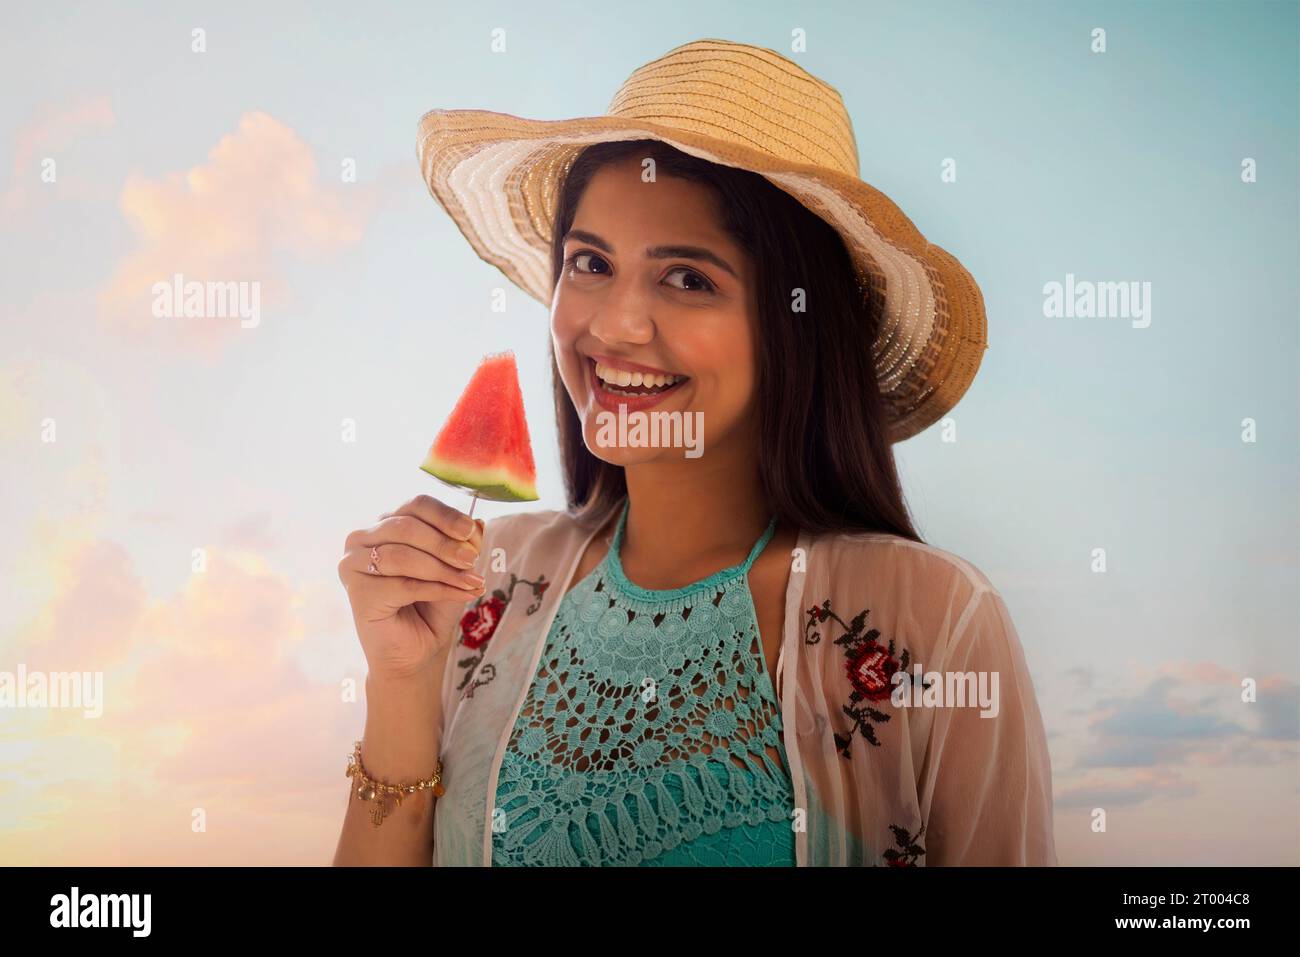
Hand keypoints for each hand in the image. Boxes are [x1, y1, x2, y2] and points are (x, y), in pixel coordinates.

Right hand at [338, 494, 485, 680]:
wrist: (416, 653)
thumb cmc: (431, 607)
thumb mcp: (454, 569)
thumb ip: (463, 545)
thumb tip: (478, 522)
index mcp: (386, 525)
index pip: (416, 505)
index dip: (446, 516)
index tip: (471, 532)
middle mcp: (363, 539)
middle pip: (408, 526)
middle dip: (446, 544)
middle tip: (473, 561)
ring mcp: (354, 564)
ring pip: (403, 555)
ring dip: (443, 569)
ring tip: (470, 581)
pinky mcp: (357, 592)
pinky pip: (403, 584)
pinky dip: (437, 589)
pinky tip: (460, 594)